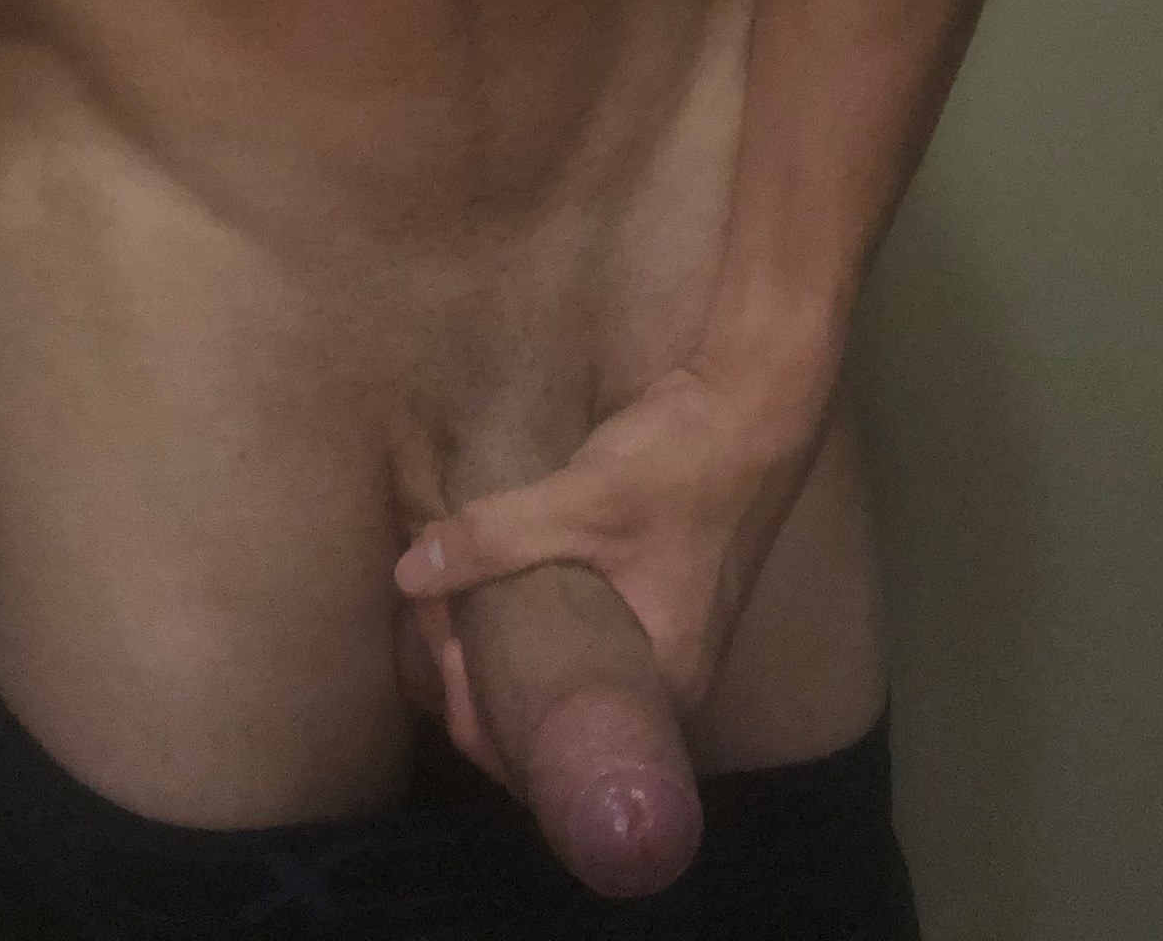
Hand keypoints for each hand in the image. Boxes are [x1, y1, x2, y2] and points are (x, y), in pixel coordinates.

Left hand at [391, 357, 830, 757]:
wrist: (752, 405)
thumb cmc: (684, 468)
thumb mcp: (585, 501)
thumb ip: (497, 537)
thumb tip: (410, 573)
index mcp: (660, 691)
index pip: (549, 756)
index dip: (476, 714)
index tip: (432, 649)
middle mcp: (664, 684)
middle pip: (552, 717)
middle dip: (482, 680)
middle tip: (428, 624)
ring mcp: (661, 638)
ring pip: (564, 672)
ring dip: (504, 646)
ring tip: (446, 604)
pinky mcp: (653, 596)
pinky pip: (580, 632)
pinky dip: (532, 615)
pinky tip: (490, 583)